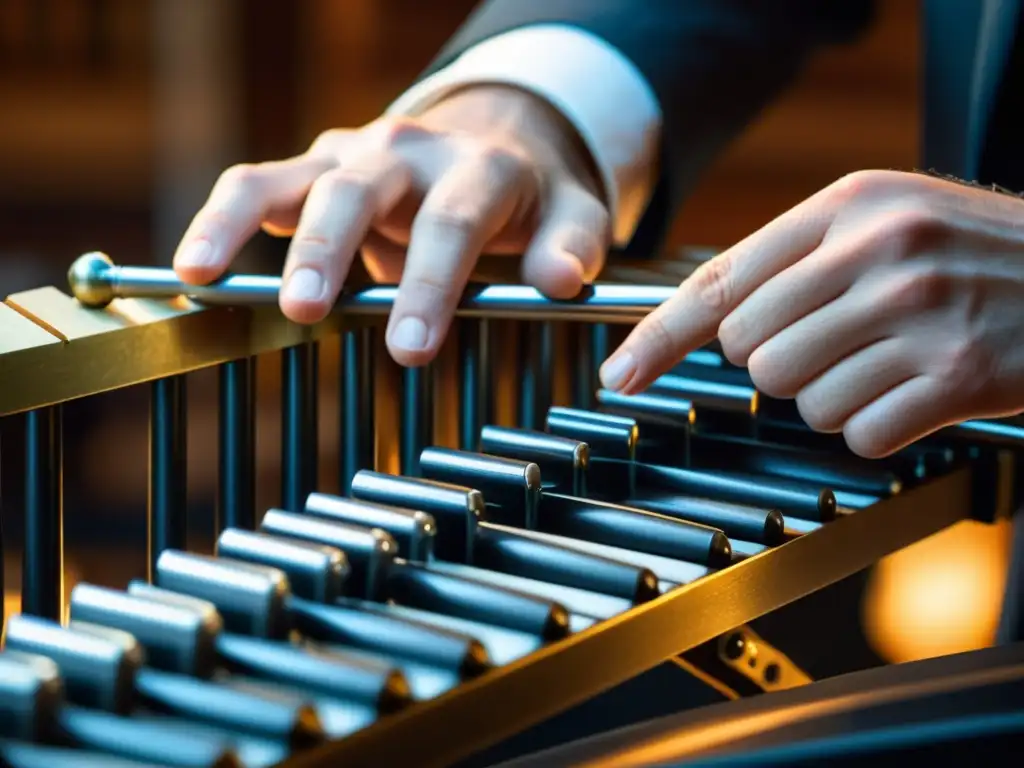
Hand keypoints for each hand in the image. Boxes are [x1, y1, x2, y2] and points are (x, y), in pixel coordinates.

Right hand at [171, 86, 607, 365]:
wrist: (491, 143)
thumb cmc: (527, 198)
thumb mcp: (571, 215)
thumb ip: (571, 245)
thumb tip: (561, 279)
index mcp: (477, 169)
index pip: (451, 222)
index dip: (430, 284)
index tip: (411, 349)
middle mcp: (408, 153)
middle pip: (360, 191)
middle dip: (330, 250)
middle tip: (306, 310)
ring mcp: (354, 156)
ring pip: (289, 177)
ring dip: (246, 226)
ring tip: (209, 275)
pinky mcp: (315, 169)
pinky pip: (256, 184)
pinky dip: (220, 219)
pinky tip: (195, 264)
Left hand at [599, 170, 1023, 457]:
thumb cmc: (969, 253)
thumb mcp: (884, 218)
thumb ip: (797, 259)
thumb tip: (709, 321)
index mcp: (847, 205)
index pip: (719, 281)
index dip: (659, 337)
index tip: (621, 375)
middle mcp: (878, 251)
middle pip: (751, 353)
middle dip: (780, 364)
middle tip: (840, 343)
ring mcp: (919, 313)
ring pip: (799, 399)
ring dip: (832, 396)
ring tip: (888, 361)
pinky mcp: (956, 375)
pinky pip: (858, 433)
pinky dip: (878, 426)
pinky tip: (917, 390)